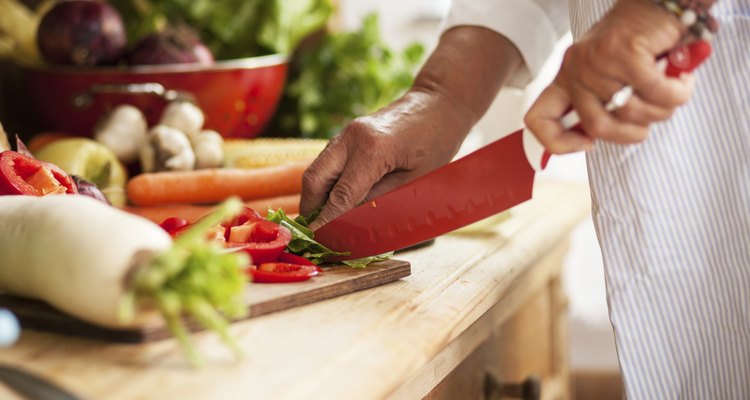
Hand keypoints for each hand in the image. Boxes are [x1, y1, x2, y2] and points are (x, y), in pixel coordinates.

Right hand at [301, 26, 523, 229]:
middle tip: (316, 232)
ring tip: (324, 220)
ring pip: (316, 169)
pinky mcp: (347, 133)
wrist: (439, 102)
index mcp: (373, 149)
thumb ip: (379, 200)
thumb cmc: (437, 142)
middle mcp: (351, 137)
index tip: (320, 241)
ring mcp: (346, 132)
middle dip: (310, 208)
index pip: (340, 195)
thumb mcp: (414, 180)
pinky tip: (335, 200)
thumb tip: (350, 222)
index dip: (327, 221)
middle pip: (314, 179)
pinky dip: (326, 183)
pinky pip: (327, 162)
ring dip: (316, 196)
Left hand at [525, 0, 693, 152]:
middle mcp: (577, 69)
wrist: (659, 0)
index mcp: (567, 78)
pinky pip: (657, 93)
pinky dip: (677, 93)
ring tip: (672, 91)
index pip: (538, 120)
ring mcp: (599, 61)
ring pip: (633, 112)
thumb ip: (603, 104)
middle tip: (652, 115)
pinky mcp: (625, 52)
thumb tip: (596, 139)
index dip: (558, 144)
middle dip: (633, 133)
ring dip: (662, 110)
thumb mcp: (611, 76)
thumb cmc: (639, 40)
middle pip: (598, 127)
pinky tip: (682, 80)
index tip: (588, 144)